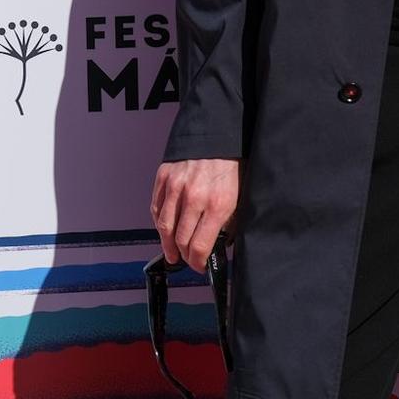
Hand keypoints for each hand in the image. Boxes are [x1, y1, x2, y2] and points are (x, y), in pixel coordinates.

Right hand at [152, 158, 240, 273]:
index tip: (201, 267)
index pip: (200, 246)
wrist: (221, 132)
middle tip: (188, 261)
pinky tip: (165, 230)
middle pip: (181, 240)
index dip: (199, 263)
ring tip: (172, 253)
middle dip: (185, 256)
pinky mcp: (164, 177)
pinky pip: (156, 208)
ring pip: (165, 227)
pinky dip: (159, 223)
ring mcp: (176, 187)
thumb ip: (230, 220)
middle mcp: (194, 197)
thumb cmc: (234, 162)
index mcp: (217, 204)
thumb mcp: (241, 195)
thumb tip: (221, 242)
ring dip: (168, 245)